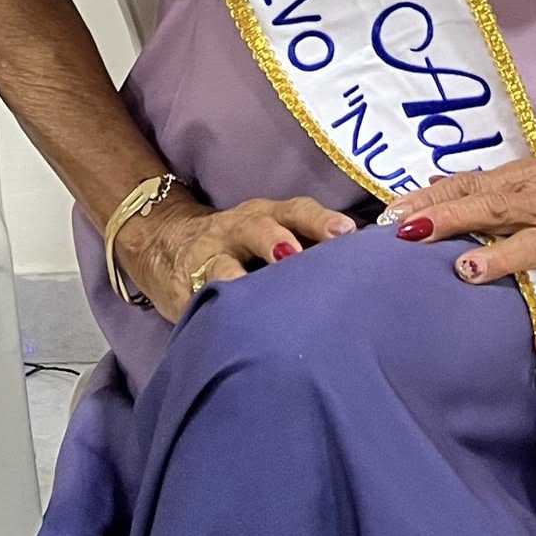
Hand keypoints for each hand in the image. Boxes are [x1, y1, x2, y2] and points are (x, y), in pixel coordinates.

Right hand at [114, 191, 357, 322]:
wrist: (164, 244)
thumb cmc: (241, 246)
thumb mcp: (271, 235)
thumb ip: (310, 248)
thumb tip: (371, 266)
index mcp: (268, 216)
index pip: (297, 210)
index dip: (320, 220)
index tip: (347, 232)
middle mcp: (240, 229)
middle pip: (259, 227)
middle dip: (278, 240)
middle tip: (297, 256)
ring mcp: (210, 257)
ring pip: (224, 263)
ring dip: (240, 278)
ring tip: (251, 292)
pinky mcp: (186, 288)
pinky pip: (199, 298)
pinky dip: (211, 310)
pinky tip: (224, 325)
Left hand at [381, 157, 535, 355]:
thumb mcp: (534, 179)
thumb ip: (486, 188)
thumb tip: (431, 188)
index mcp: (525, 180)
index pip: (470, 185)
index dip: (431, 198)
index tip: (393, 215)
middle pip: (492, 207)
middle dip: (449, 218)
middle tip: (411, 232)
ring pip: (532, 247)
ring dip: (499, 258)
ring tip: (467, 271)